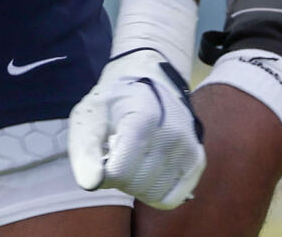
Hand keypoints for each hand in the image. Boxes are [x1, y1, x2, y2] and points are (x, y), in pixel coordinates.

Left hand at [69, 47, 206, 208]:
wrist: (151, 82)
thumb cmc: (114, 102)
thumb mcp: (89, 116)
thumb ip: (85, 149)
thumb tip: (90, 184)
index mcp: (143, 118)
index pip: (119, 171)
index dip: (102, 172)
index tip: (101, 155)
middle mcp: (172, 134)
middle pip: (135, 184)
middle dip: (118, 177)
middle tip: (116, 154)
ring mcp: (188, 149)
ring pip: (152, 195)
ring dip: (136, 185)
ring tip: (132, 159)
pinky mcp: (197, 161)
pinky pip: (171, 198)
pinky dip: (154, 192)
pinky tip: (147, 172)